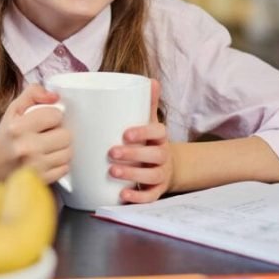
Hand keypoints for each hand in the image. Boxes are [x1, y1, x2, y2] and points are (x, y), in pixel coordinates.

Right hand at [0, 84, 71, 183]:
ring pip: (68, 153)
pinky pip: (64, 168)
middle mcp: (26, 148)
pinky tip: (46, 159)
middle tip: (48, 135)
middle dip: (59, 133)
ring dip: (61, 149)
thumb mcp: (14, 109)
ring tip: (48, 147)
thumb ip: (33, 93)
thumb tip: (55, 96)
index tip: (46, 120)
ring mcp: (33, 167)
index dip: (53, 116)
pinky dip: (59, 163)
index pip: (55, 115)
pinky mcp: (40, 180)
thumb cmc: (6, 135)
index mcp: (18, 127)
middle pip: (66, 135)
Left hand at [109, 79, 172, 202]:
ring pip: (152, 176)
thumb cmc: (149, 141)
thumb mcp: (150, 122)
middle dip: (134, 154)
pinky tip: (123, 194)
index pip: (158, 133)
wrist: (166, 166)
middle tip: (112, 152)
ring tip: (113, 172)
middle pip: (154, 156)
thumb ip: (148, 103)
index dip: (143, 133)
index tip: (125, 133)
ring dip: (133, 175)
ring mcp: (161, 174)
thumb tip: (150, 80)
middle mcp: (162, 156)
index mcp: (159, 138)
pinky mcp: (157, 191)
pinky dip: (138, 197)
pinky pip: (150, 197)